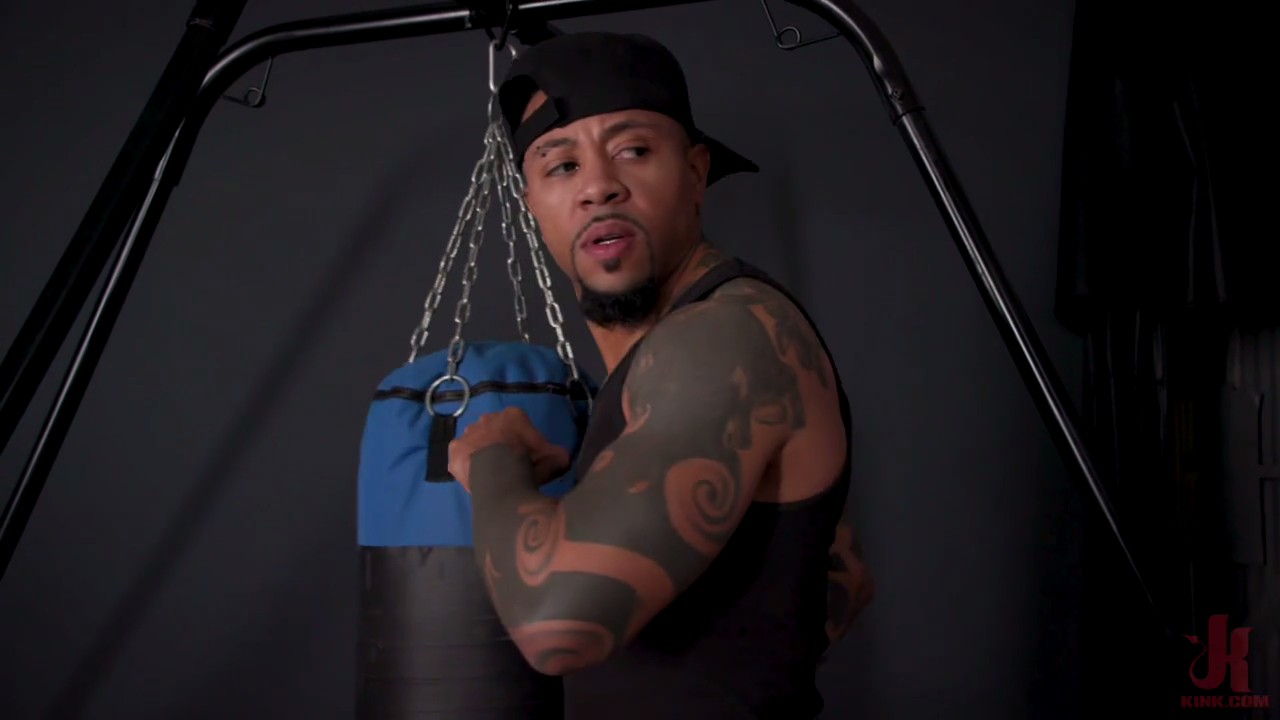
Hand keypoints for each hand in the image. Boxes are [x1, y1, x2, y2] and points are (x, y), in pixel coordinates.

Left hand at [447, 407, 571, 493]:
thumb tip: (562, 458)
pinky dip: (467, 463)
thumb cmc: (528, 464)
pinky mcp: (455, 450)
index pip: (519, 424)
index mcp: (513, 415)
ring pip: (476, 441)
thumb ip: (558, 455)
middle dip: (500, 443)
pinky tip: (475, 476)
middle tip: (507, 464)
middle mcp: (488, 418)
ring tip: (491, 472)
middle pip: (495, 430)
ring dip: (482, 451)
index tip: (527, 457)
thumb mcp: (554, 459)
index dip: (524, 441)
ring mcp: (469, 433)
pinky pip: (462, 455)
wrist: (500, 479)